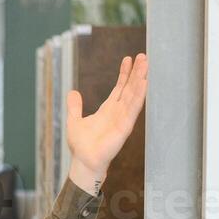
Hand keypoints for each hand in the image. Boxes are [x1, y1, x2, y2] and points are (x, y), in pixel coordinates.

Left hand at [64, 52, 147, 195]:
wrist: (84, 162)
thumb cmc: (81, 146)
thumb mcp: (74, 121)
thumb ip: (75, 107)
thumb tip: (73, 92)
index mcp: (108, 109)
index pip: (119, 87)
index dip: (124, 74)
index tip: (128, 59)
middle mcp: (118, 112)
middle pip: (129, 88)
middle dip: (136, 72)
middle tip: (143, 56)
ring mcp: (123, 118)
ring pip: (134, 95)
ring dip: (140, 80)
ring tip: (146, 65)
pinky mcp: (125, 127)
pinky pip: (133, 109)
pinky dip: (139, 96)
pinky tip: (144, 84)